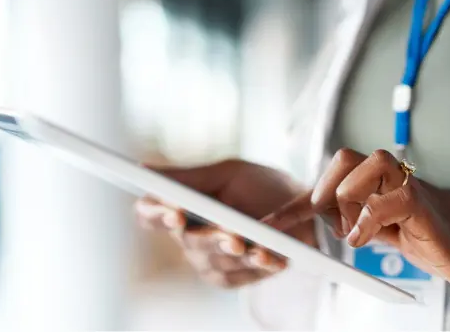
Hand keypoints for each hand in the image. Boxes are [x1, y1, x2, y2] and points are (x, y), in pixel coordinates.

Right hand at [135, 159, 316, 287]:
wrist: (304, 213)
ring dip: (237, 253)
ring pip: (213, 260)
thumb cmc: (262, 187)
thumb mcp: (229, 174)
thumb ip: (190, 177)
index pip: (150, 214)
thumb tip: (144, 170)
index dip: (156, 214)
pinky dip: (255, 266)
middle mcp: (188, 236)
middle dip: (210, 237)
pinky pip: (236, 276)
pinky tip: (271, 258)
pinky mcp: (229, 278)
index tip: (175, 212)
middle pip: (187, 240)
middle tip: (232, 235)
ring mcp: (207, 260)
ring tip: (259, 248)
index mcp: (181, 206)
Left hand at [267, 149, 449, 307]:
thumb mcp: (394, 235)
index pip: (335, 178)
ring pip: (367, 162)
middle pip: (346, 156)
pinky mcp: (431, 211)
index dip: (296, 203)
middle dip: (323, 189)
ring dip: (347, 198)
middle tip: (328, 224)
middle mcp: (399, 181)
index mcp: (386, 186)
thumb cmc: (449, 248)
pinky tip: (365, 241)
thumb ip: (366, 222)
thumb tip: (332, 221)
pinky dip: (370, 219)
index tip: (270, 225)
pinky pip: (393, 198)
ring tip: (353, 233)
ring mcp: (416, 191)